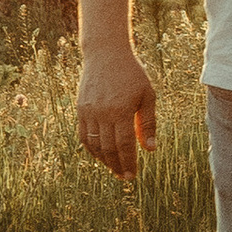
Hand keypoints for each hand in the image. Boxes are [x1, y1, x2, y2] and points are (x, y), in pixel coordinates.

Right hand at [76, 41, 158, 178]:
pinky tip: (101, 154)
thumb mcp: (147, 95)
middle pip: (108, 148)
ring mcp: (88, 111)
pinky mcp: (80, 109)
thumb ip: (148, 123)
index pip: (124, 145)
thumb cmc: (132, 74)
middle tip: (125, 177)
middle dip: (117, 165)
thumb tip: (150, 149)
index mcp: (121, 110)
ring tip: (114, 168)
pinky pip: (84, 135)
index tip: (133, 175)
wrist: (106, 54)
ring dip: (103, 160)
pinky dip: (92, 148)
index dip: (128, 162)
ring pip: (94, 144)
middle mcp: (102, 113)